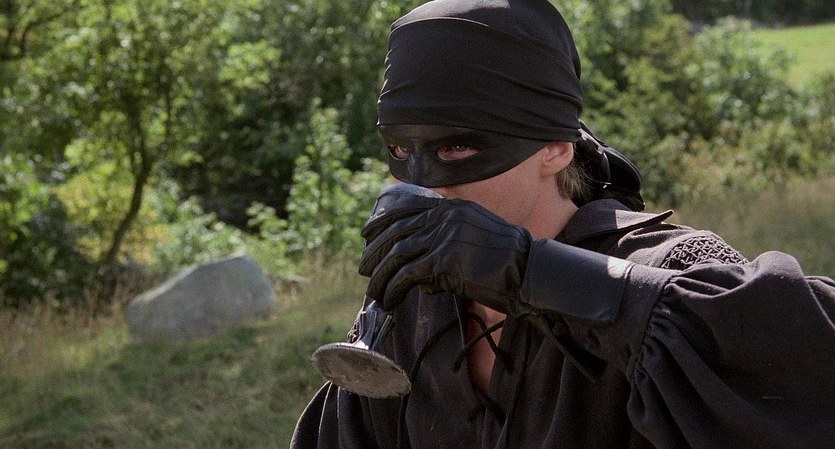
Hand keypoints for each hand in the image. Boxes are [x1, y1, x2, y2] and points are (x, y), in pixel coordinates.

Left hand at [359, 195, 532, 311]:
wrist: (527, 270)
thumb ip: (448, 244)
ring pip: (397, 255)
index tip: (366, 233)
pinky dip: (394, 288)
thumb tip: (420, 273)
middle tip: (363, 268)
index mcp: (452, 208)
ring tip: (375, 293)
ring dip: (381, 276)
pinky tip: (389, 300)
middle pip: (396, 231)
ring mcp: (444, 236)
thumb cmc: (507, 262)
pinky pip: (407, 274)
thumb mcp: (475, 238)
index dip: (382, 220)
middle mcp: (445, 217)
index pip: (407, 208)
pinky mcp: (443, 259)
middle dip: (375, 252)